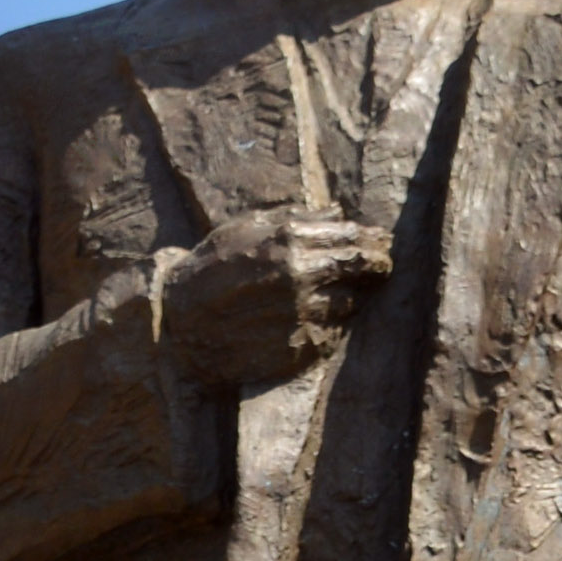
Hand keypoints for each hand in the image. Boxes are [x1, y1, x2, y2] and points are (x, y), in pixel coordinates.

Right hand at [160, 215, 392, 393]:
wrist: (180, 324)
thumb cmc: (211, 269)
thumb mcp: (246, 227)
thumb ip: (296, 217)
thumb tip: (339, 213)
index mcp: (292, 240)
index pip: (357, 238)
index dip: (375, 241)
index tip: (381, 243)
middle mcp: (304, 276)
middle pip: (365, 269)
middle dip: (377, 266)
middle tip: (379, 268)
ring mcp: (305, 314)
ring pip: (353, 302)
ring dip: (352, 296)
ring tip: (335, 293)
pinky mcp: (302, 347)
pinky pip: (335, 332)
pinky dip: (334, 324)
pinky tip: (316, 318)